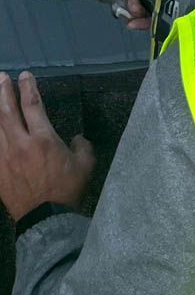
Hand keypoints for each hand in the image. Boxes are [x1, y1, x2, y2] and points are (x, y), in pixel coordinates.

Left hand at [0, 72, 94, 220]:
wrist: (45, 219)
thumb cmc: (68, 189)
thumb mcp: (86, 165)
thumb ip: (81, 146)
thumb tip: (76, 139)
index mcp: (44, 139)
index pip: (33, 106)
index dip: (28, 88)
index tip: (25, 75)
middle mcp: (21, 144)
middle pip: (7, 112)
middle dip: (3, 92)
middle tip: (0, 77)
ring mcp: (5, 158)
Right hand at [120, 0, 194, 30]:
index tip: (131, 0)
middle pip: (136, 5)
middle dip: (132, 8)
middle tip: (136, 9)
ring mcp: (165, 10)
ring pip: (144, 16)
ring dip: (135, 18)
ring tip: (136, 18)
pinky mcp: (173, 20)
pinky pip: (155, 24)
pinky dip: (144, 25)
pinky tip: (137, 25)